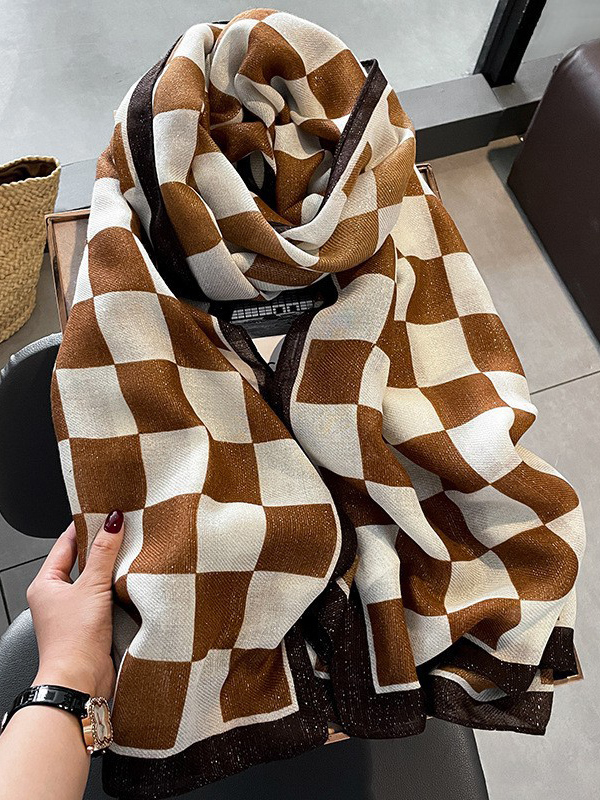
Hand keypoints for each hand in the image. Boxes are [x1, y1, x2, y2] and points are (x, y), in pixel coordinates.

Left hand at [26, 511, 123, 698]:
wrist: (80, 682)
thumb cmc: (73, 642)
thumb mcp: (92, 587)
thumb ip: (104, 552)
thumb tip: (112, 522)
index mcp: (45, 583)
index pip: (66, 543)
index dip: (86, 526)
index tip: (106, 513)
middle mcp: (56, 597)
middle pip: (82, 560)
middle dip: (103, 547)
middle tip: (124, 531)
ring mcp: (73, 612)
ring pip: (95, 580)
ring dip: (112, 571)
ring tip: (131, 555)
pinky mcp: (90, 625)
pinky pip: (105, 598)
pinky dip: (118, 590)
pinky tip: (132, 583)